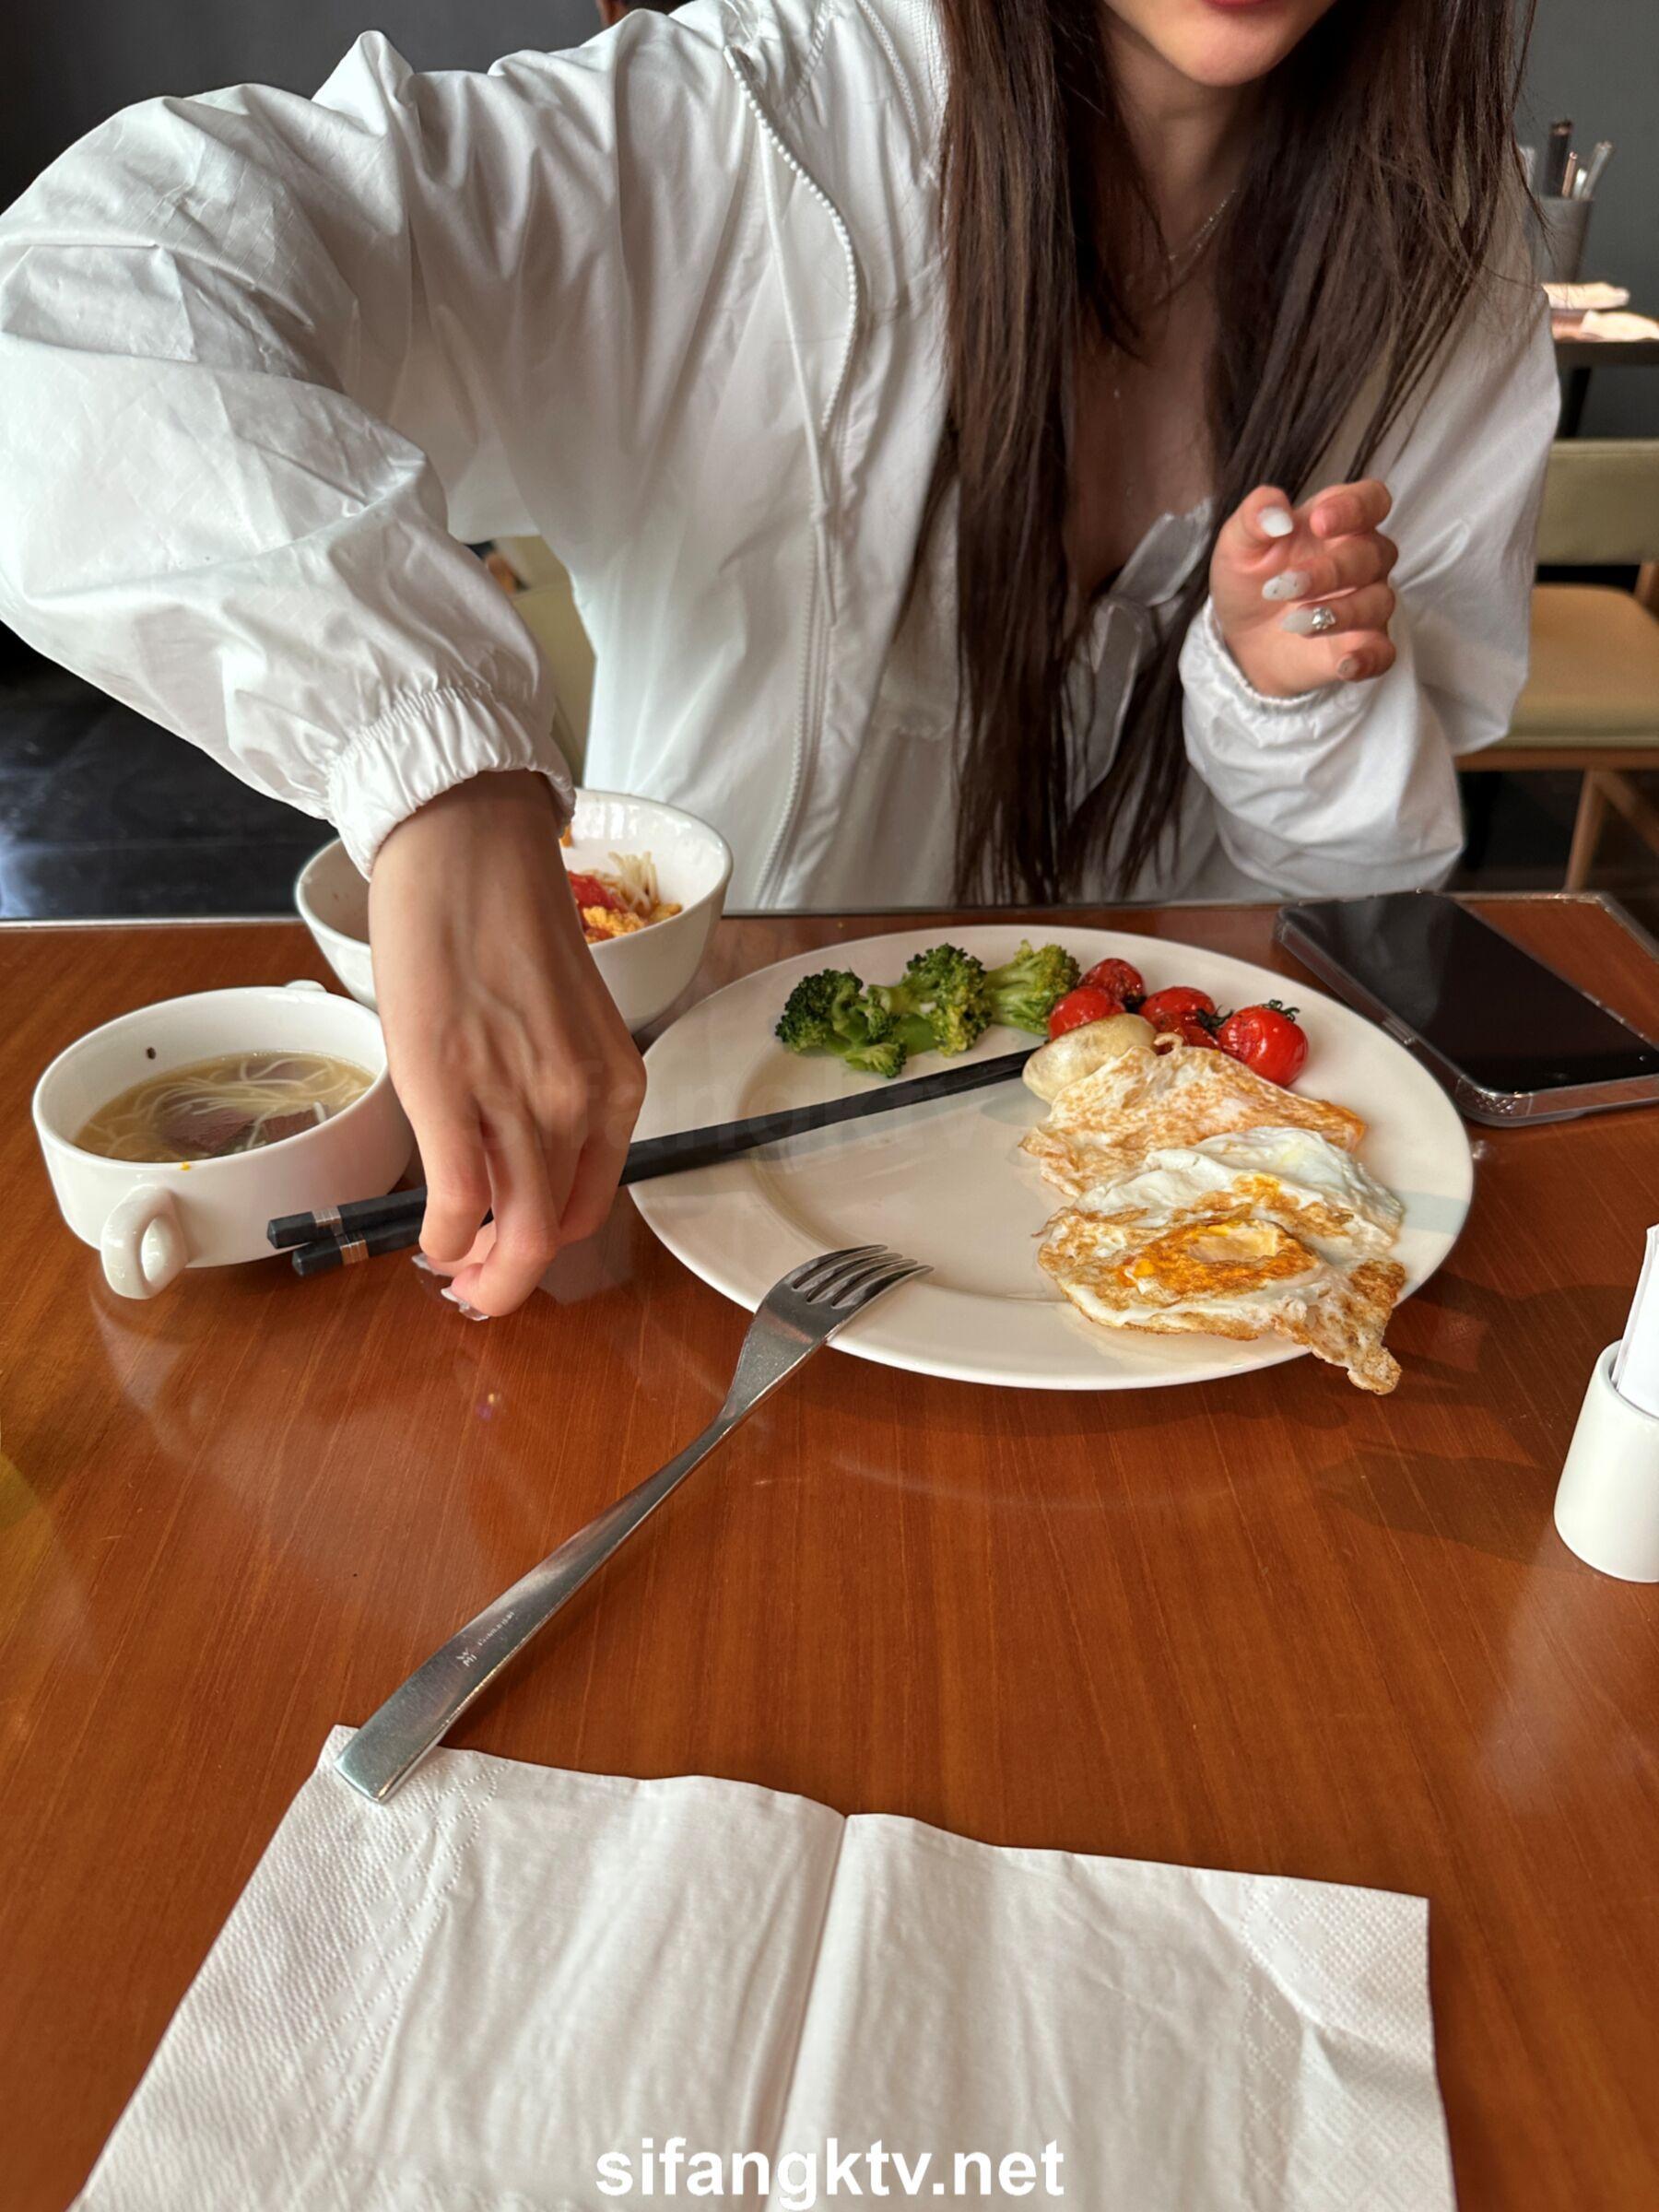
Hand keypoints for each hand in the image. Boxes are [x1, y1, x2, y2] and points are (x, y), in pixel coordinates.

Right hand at [369, 771, 645, 1316]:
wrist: (465, 846)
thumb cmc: (505, 921)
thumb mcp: (558, 1022)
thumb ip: (548, 1091)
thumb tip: (510, 1155)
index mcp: (618, 1084)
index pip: (592, 1202)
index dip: (548, 1244)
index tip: (511, 1251)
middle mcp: (581, 1098)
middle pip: (555, 1232)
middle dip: (514, 1282)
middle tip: (477, 1293)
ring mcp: (520, 1094)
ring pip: (515, 1230)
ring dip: (479, 1273)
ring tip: (449, 1272)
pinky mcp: (451, 1084)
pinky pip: (460, 1196)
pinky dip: (445, 1237)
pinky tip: (429, 1242)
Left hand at [1209, 480, 1397, 699]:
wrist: (1240, 638)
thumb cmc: (1249, 580)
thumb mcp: (1238, 544)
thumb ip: (1254, 517)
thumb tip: (1277, 513)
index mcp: (1338, 523)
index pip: (1371, 499)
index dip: (1354, 507)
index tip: (1319, 522)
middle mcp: (1362, 560)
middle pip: (1374, 554)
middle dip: (1330, 571)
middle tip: (1285, 587)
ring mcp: (1366, 603)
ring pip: (1379, 601)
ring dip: (1339, 612)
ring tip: (1293, 622)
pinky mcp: (1362, 646)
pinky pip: (1383, 652)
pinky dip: (1369, 659)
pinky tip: (1345, 664)